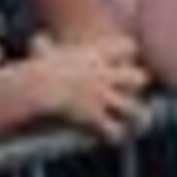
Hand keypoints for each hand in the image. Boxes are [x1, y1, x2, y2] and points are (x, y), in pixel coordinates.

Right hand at [20, 35, 150, 138]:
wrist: (38, 87)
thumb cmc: (37, 67)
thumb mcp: (41, 49)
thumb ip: (44, 44)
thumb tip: (37, 39)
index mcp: (95, 56)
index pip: (128, 46)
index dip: (128, 52)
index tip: (122, 59)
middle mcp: (105, 76)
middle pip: (139, 78)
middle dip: (137, 84)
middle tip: (130, 90)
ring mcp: (103, 98)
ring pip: (134, 110)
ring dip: (134, 117)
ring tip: (134, 122)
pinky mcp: (96, 117)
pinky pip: (114, 131)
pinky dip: (113, 136)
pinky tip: (109, 136)